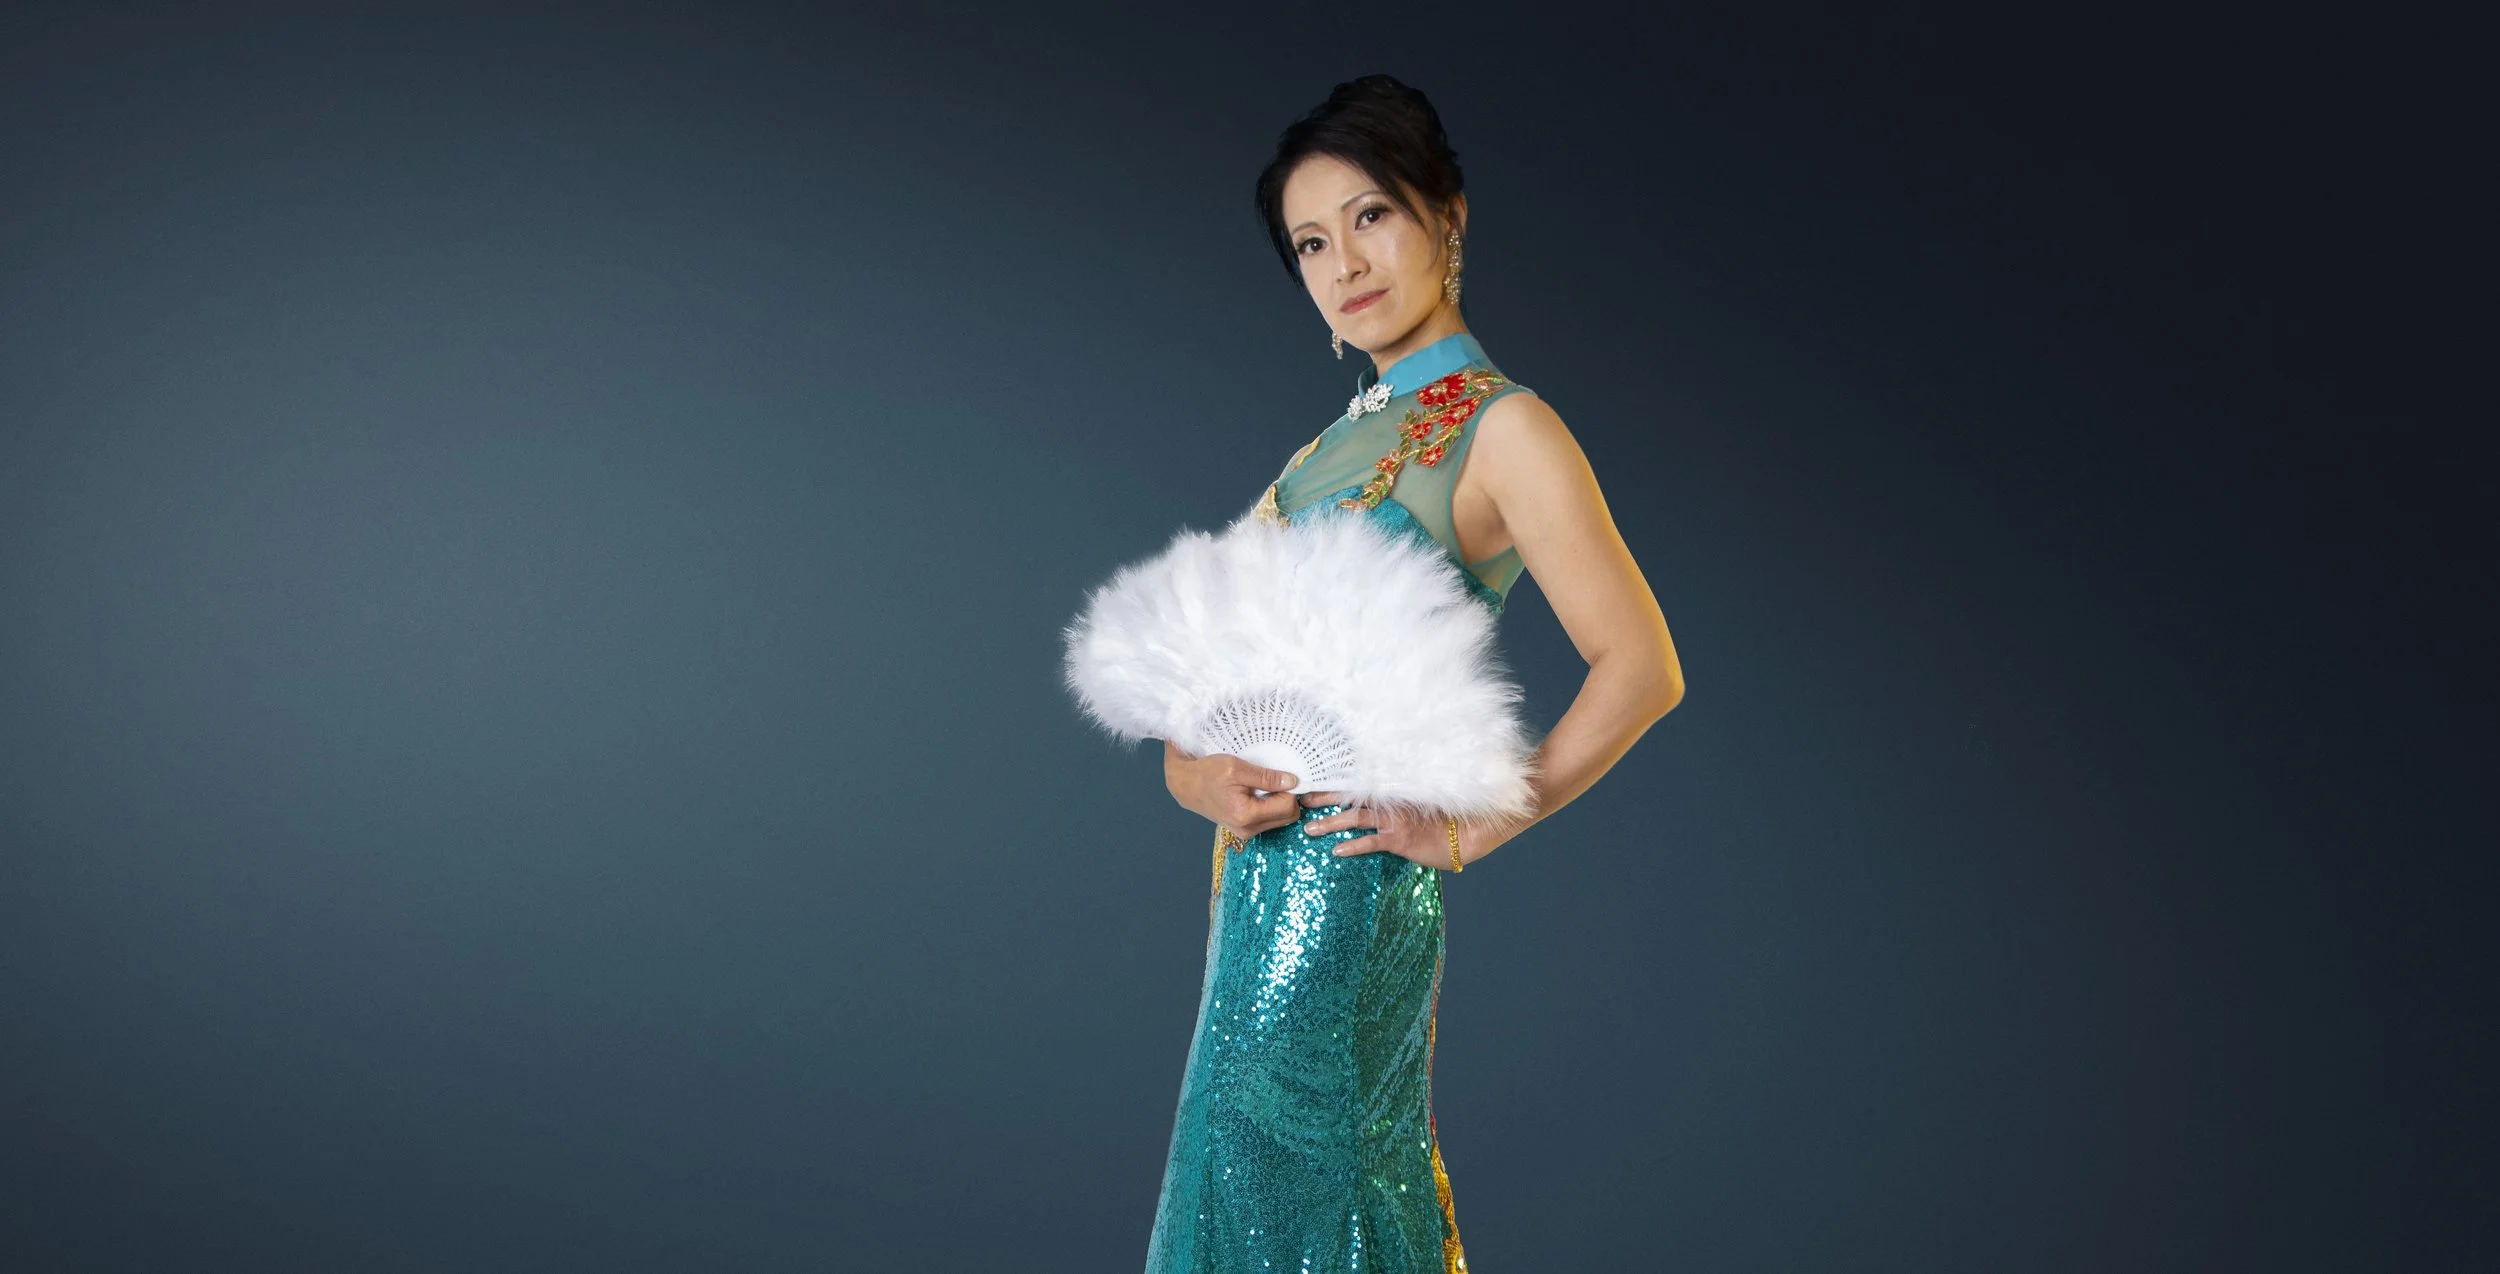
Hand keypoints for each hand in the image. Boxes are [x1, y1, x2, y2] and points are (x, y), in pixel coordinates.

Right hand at [1165, 740, 1302, 847]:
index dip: (1291, 790)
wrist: (1186, 784)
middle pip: (1288, 817)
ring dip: (1279, 802)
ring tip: (1265, 785)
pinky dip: (1270, 806)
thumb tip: (1292, 782)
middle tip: (1277, 779)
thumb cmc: (1207, 773)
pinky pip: (1269, 819)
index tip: (1285, 775)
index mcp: (1247, 815)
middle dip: (1288, 797)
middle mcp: (1248, 829)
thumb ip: (1266, 777)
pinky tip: (1259, 793)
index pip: (1288, 807)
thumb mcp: (1237, 768)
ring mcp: (1246, 832)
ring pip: (1281, 819)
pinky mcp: (1245, 829)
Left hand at [1296, 791, 1522, 870]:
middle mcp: (1391, 802)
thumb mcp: (1419, 806)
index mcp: (1393, 792)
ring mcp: (1395, 820)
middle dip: (1323, 797)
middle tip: (1299, 799)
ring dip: (1330, 822)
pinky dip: (1353, 846)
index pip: (1358, 784)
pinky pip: (1371, 842)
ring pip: (1354, 818)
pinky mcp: (1400, 838)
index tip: (1314, 782)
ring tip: (1309, 828)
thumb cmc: (1444, 821)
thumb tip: (1376, 805)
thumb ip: (1398, 802)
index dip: (1335, 783)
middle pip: (1350, 796)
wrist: (1469, 832)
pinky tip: (1337, 851)